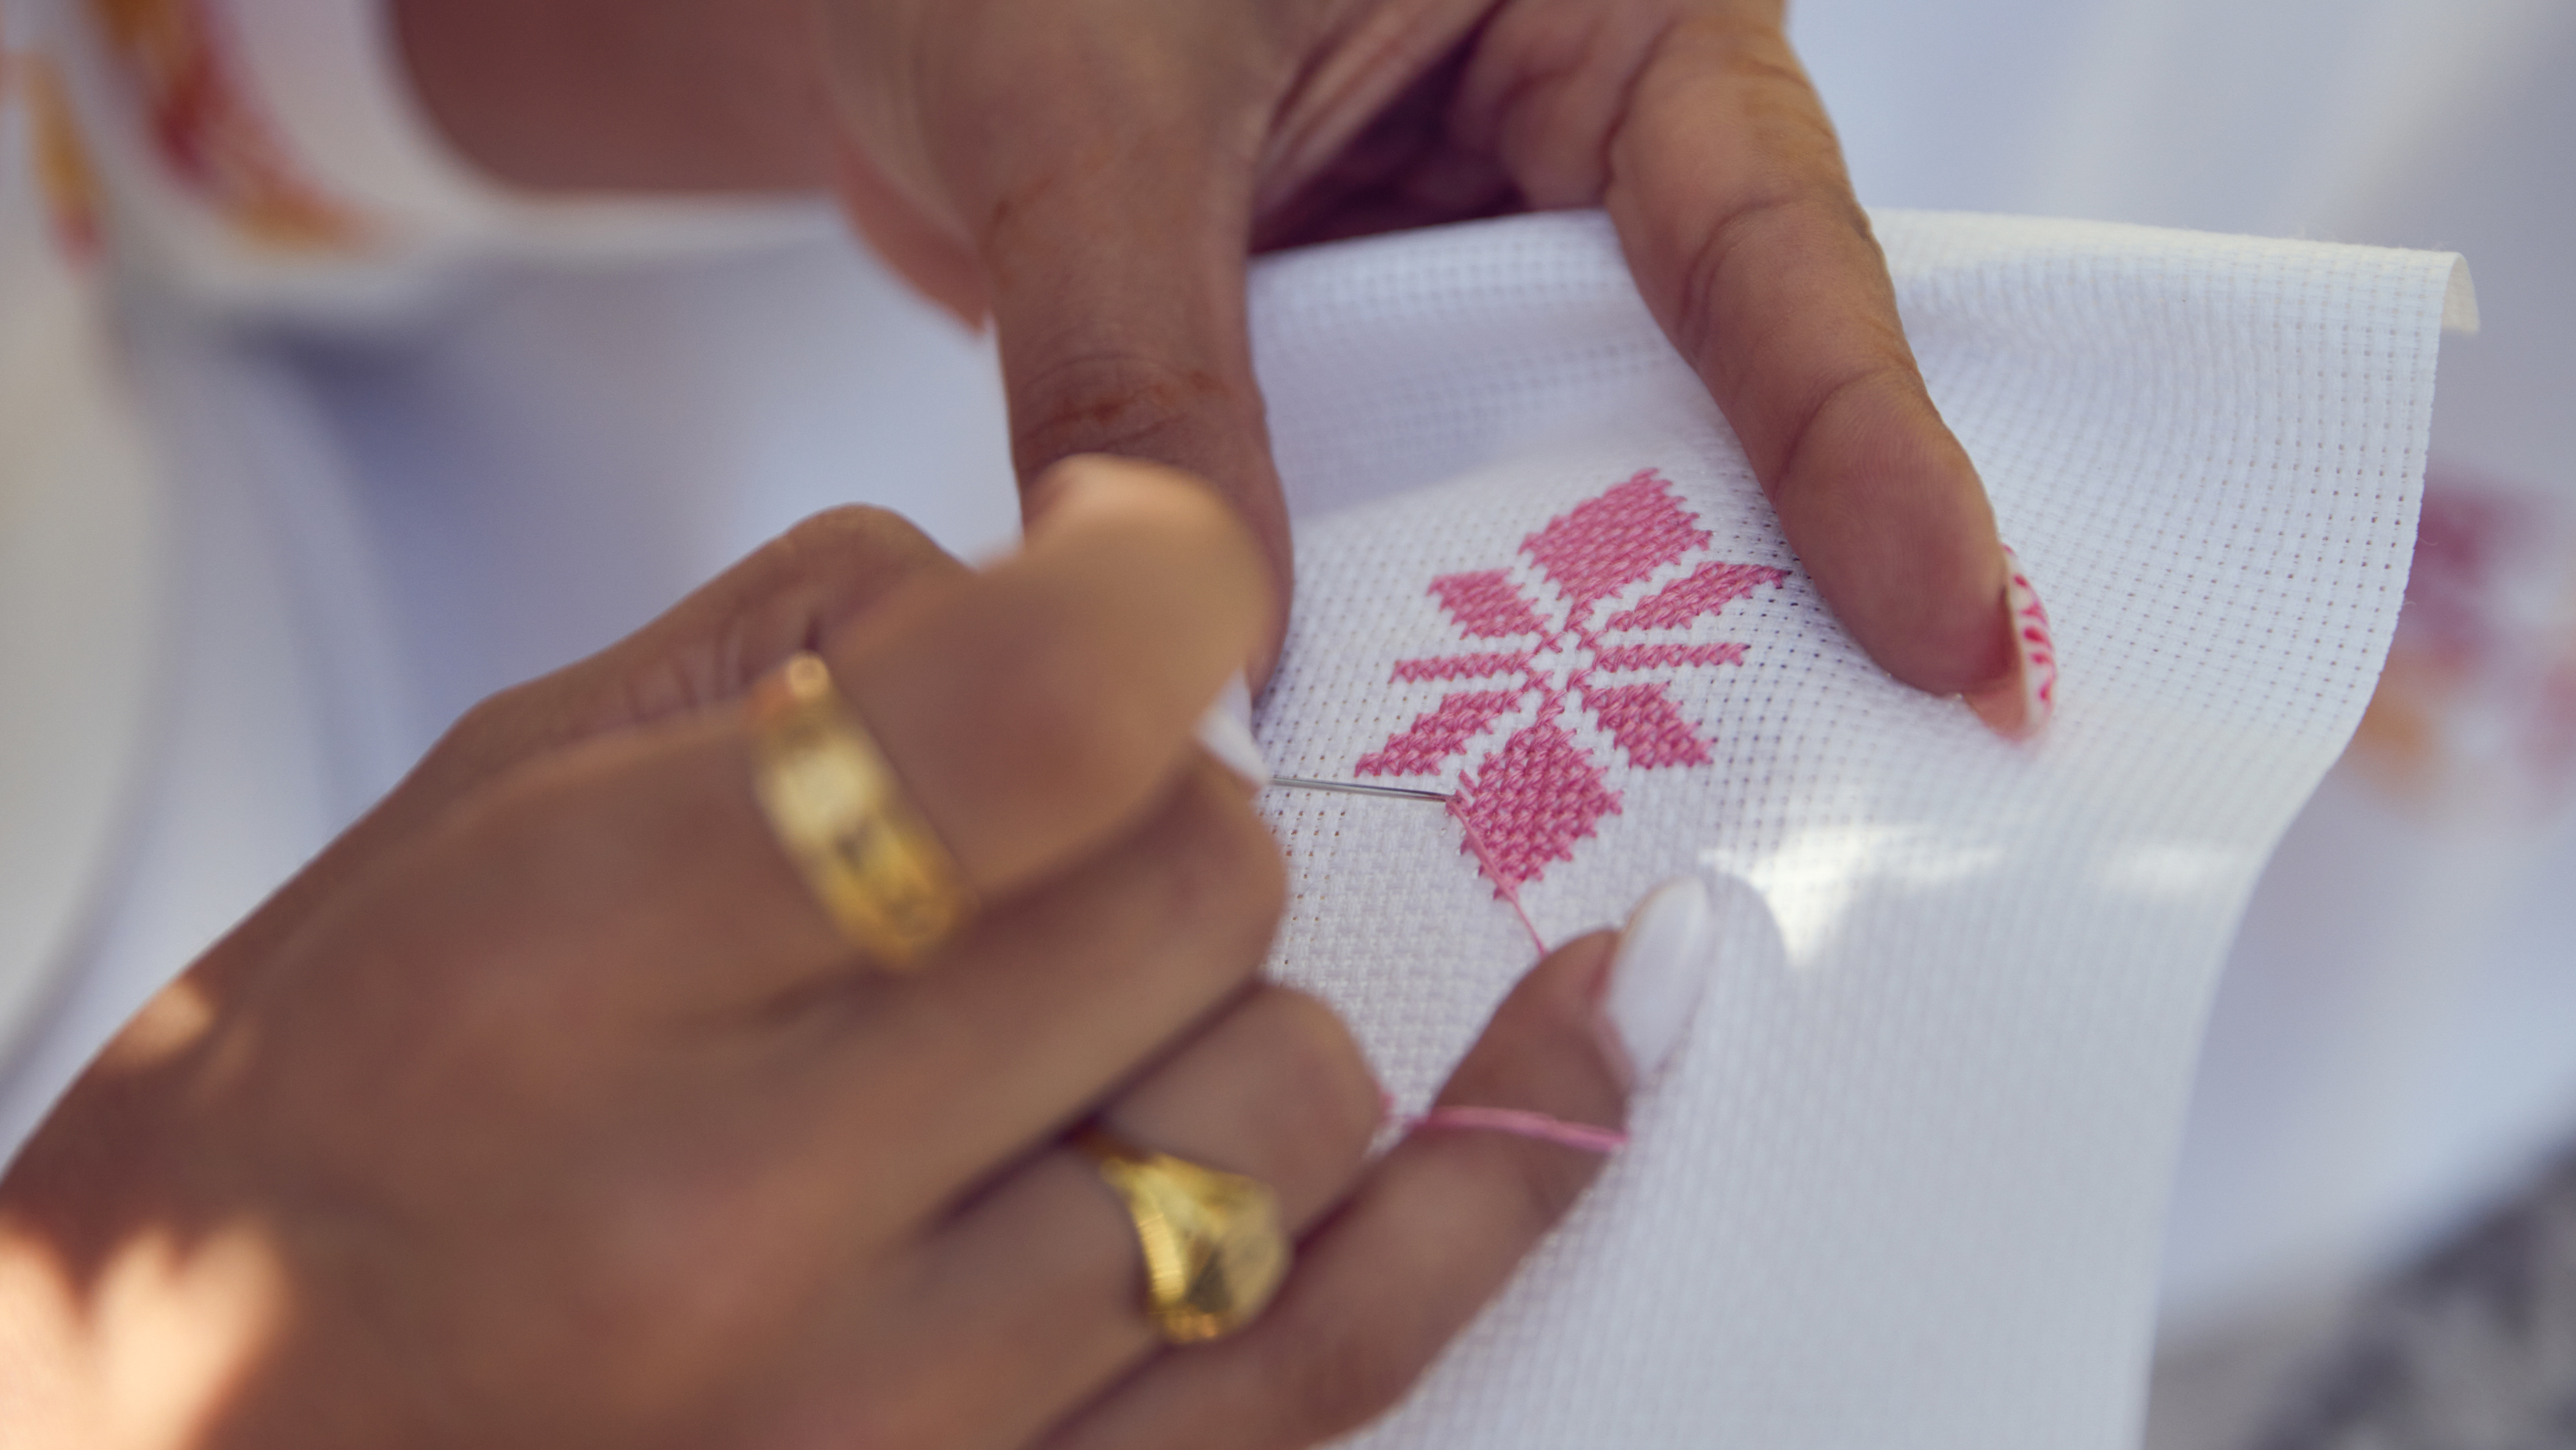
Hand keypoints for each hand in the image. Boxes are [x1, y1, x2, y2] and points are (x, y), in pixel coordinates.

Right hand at [0, 460, 1634, 1448]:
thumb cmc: (321, 1126)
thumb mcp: (470, 819)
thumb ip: (791, 661)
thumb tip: (1080, 594)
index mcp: (567, 974)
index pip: (1027, 714)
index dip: (1157, 583)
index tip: (1164, 569)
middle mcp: (728, 1227)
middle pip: (1194, 894)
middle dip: (1168, 816)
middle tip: (1055, 839)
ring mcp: (882, 1432)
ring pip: (1288, 1114)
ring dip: (1242, 1009)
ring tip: (1104, 1012)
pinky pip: (1334, 1367)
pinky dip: (1479, 1190)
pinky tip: (1564, 1056)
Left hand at [396, 0, 2030, 727]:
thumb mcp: (1087, 101)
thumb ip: (1150, 362)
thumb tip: (1216, 639)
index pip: (1768, 231)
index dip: (1865, 444)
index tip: (1960, 636)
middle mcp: (1560, 131)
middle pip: (1690, 385)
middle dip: (1740, 583)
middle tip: (1853, 789)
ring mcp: (1452, 257)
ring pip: (1538, 471)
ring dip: (1542, 631)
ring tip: (1620, 823)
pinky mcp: (1345, 351)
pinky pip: (1400, 505)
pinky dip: (1389, 616)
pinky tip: (1395, 752)